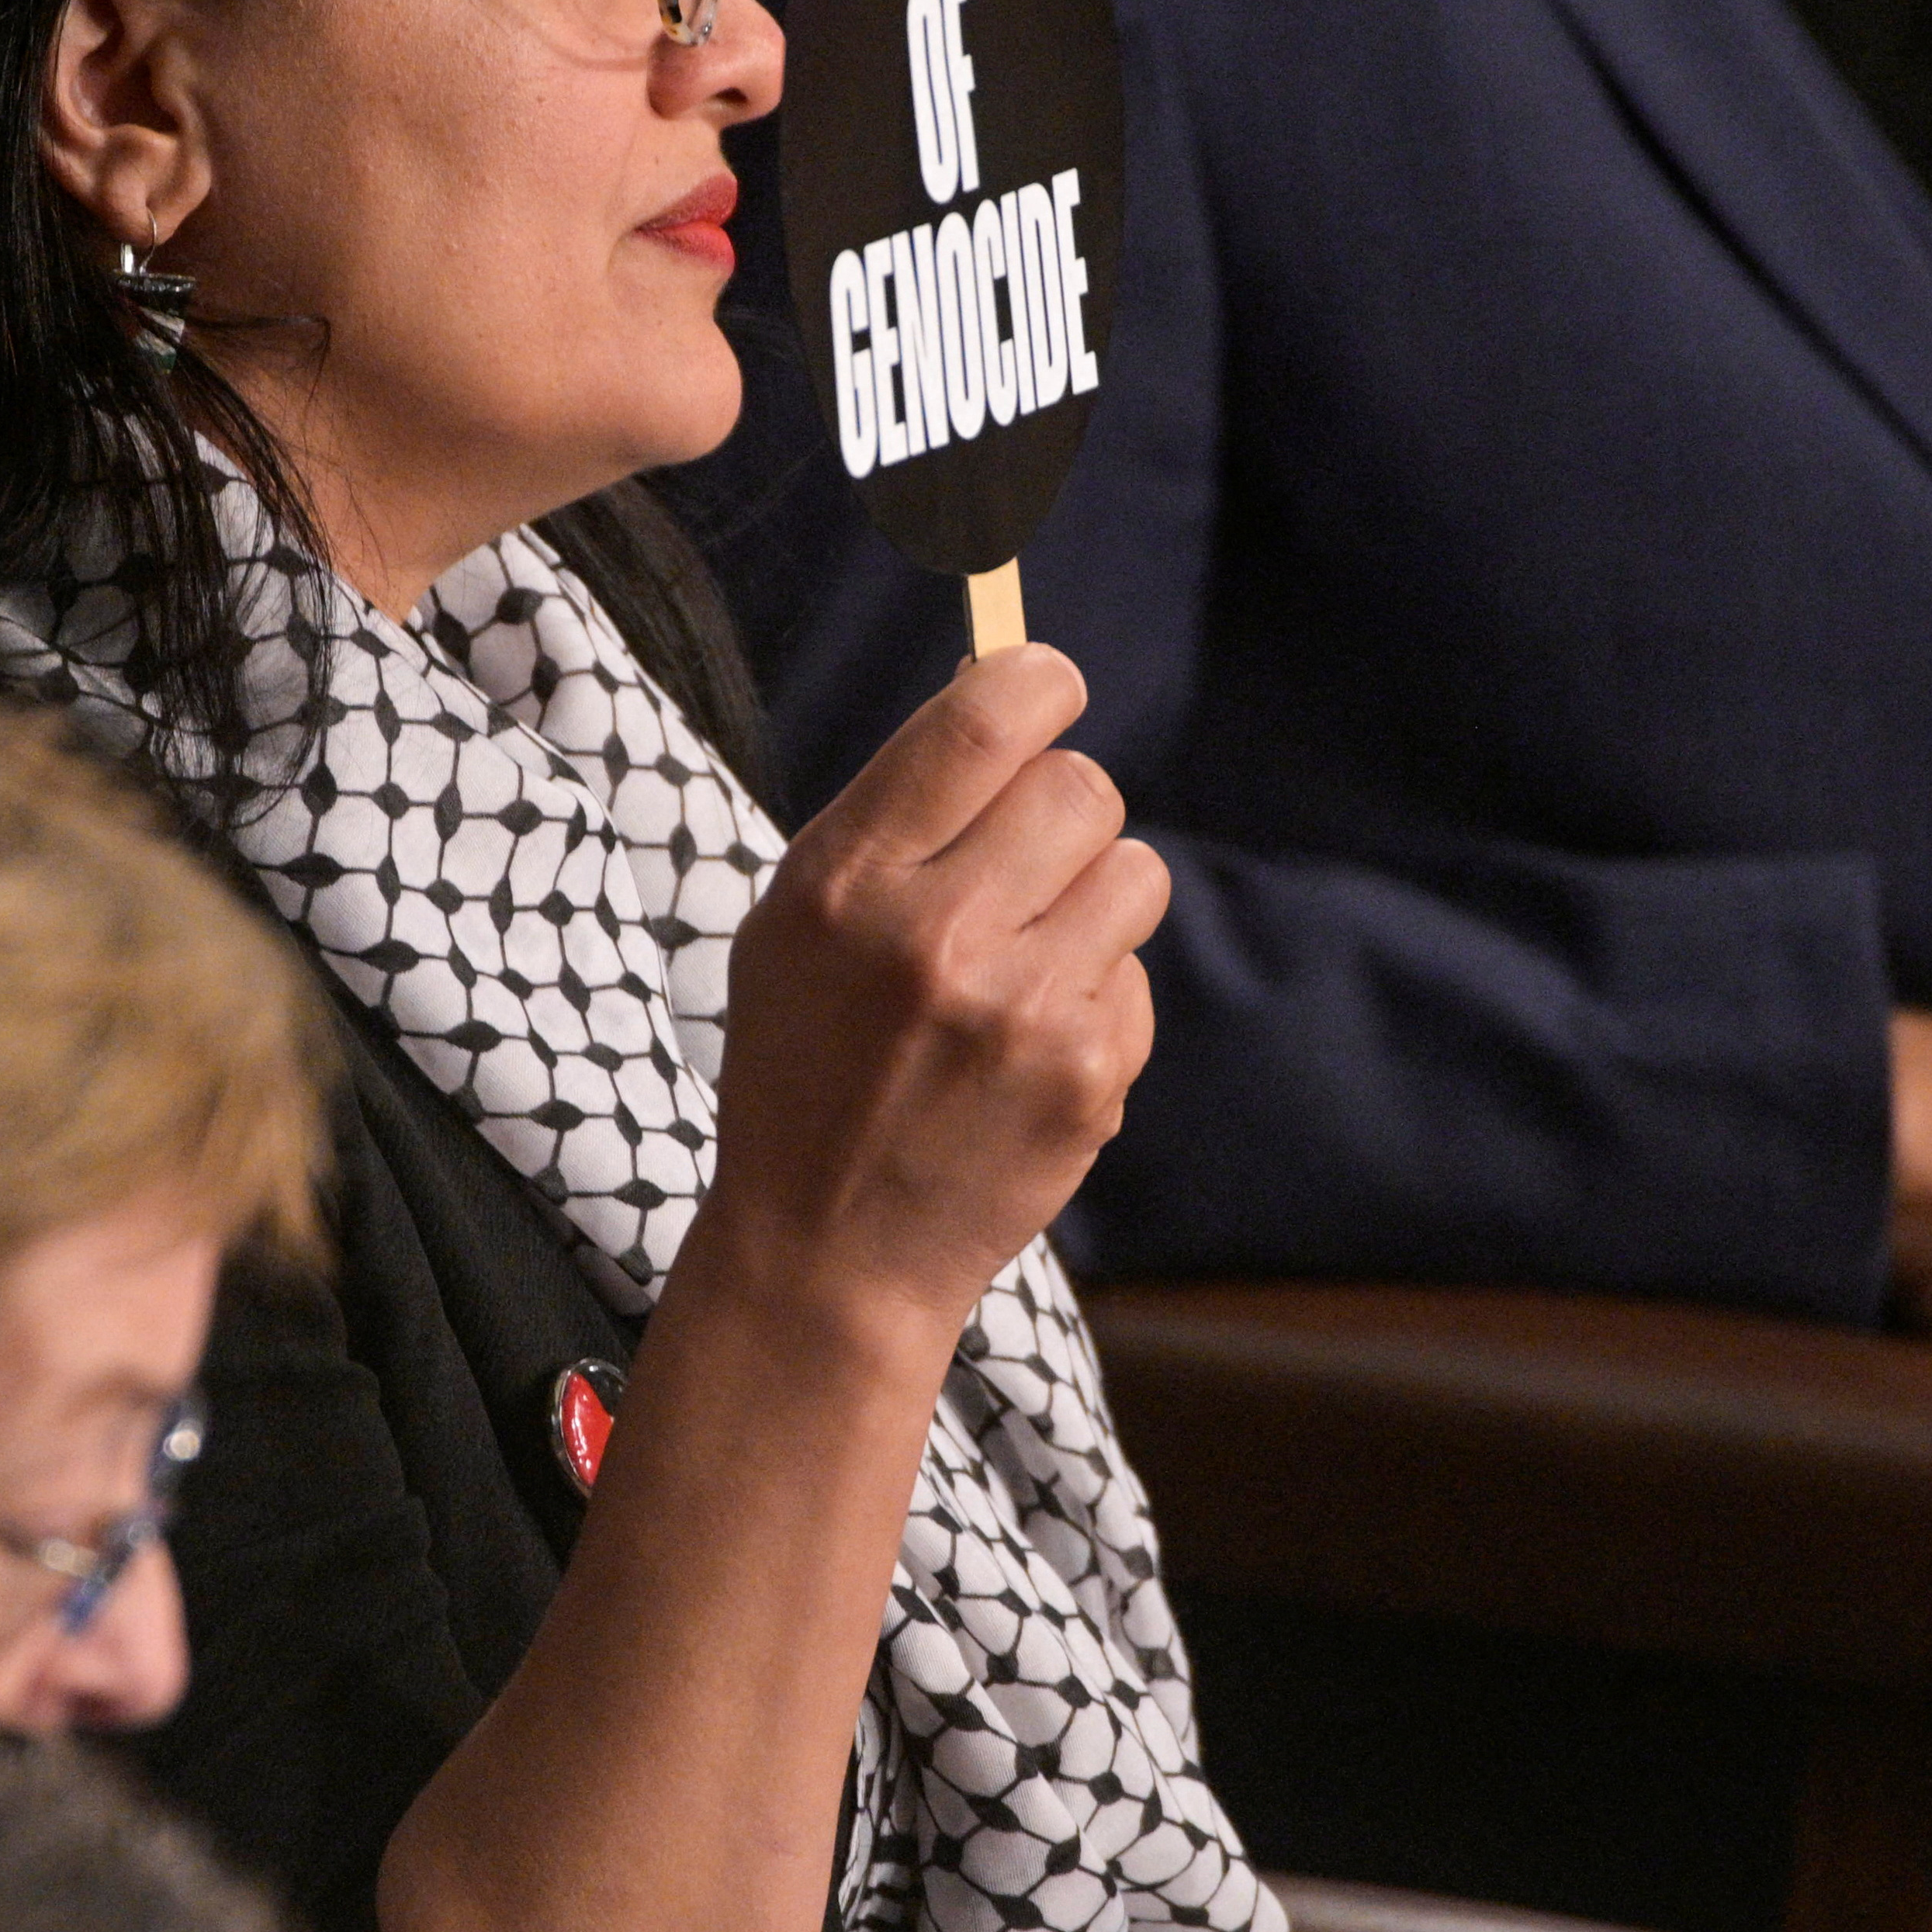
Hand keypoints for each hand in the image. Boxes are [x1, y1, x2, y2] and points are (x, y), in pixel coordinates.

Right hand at [707, 646, 1164, 1336]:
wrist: (828, 1251)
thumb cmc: (805, 1065)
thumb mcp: (796, 921)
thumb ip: (895, 815)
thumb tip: (1004, 691)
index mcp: (848, 881)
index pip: (985, 718)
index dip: (1039, 680)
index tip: (1049, 688)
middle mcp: (938, 936)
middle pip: (1081, 785)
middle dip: (1062, 811)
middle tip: (1022, 863)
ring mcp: (1024, 1010)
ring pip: (1134, 871)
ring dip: (1092, 900)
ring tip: (1024, 962)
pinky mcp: (1089, 1074)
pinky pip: (1135, 972)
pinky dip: (1095, 996)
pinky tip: (1027, 1047)